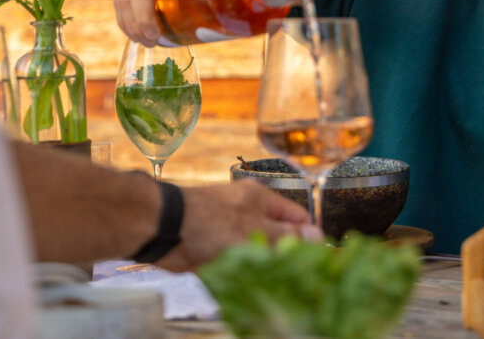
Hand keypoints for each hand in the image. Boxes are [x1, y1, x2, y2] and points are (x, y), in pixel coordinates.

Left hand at [156, 180, 320, 271]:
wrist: (166, 229)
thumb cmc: (211, 221)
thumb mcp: (255, 229)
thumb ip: (285, 235)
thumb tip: (317, 236)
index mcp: (261, 199)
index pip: (296, 216)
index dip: (308, 236)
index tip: (316, 258)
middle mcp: (247, 213)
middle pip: (276, 235)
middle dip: (284, 254)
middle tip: (296, 276)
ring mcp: (230, 231)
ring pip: (256, 251)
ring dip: (262, 265)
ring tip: (274, 283)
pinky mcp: (215, 248)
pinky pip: (237, 261)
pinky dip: (243, 272)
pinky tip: (251, 284)